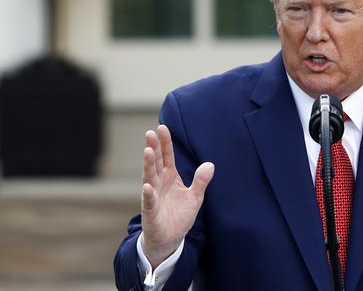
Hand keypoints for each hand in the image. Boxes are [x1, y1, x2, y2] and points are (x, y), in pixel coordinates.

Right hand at [140, 125, 213, 268]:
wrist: (170, 238)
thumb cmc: (179, 215)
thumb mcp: (195, 197)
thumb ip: (201, 181)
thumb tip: (210, 164)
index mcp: (170, 177)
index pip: (167, 157)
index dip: (165, 143)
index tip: (162, 128)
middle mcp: (159, 183)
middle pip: (156, 162)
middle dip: (153, 148)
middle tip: (150, 133)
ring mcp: (153, 195)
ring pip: (149, 177)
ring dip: (148, 165)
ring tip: (148, 152)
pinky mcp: (150, 211)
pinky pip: (149, 201)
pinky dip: (148, 194)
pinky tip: (147, 186)